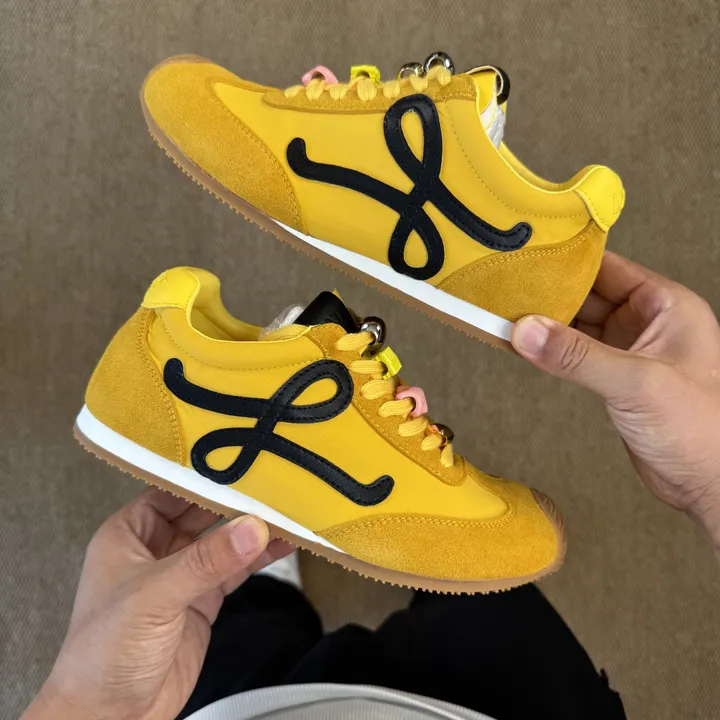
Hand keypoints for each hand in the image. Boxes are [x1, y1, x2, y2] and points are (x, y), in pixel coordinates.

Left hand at [23, 488, 292, 719]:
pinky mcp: (201, 602)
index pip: (170, 490)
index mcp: (128, 534)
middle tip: (271, 483)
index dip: (202, 475)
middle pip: (201, 513)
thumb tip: (251, 528)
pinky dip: (258, 557)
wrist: (110, 717)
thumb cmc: (102, 654)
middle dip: (233, 500)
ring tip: (284, 512)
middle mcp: (155, 550)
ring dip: (250, 529)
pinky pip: (234, 570)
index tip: (239, 463)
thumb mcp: (155, 596)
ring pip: (222, 541)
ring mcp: (181, 576)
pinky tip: (280, 545)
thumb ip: (206, 561)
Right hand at [511, 251, 719, 550]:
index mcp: (666, 306)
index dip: (569, 264)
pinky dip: (552, 350)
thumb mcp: (635, 382)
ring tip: (508, 315)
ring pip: (580, 325)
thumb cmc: (701, 429)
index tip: (530, 260)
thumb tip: (526, 331)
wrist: (709, 483)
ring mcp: (630, 351)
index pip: (608, 269)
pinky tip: (528, 345)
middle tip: (508, 289)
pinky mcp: (615, 379)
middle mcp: (648, 323)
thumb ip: (577, 355)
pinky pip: (577, 354)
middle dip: (550, 294)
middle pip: (588, 295)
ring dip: (548, 323)